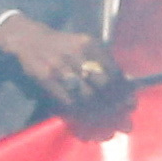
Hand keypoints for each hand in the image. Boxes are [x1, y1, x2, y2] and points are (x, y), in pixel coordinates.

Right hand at [0, 11, 123, 114]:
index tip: (131, 102)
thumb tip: (127, 82)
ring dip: (100, 111)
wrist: (30, 40)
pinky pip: (69, 101)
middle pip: (103, 85)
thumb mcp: (85, 46)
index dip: (124, 90)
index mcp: (90, 45)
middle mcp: (77, 54)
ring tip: (108, 120)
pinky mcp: (47, 79)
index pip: (113, 71)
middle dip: (115, 102)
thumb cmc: (63, 45)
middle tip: (122, 113)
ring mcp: (61, 67)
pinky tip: (89, 117)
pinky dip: (82, 112)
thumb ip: (104, 62)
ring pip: (87, 96)